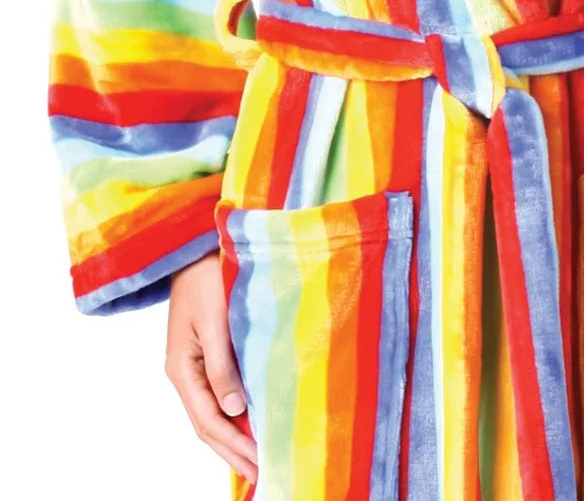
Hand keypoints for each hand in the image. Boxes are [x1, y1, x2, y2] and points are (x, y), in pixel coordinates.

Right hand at [165, 250, 258, 483]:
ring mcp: (193, 366)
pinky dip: (233, 416)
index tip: (260, 463)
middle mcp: (184, 373)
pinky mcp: (206, 354)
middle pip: (209, 424)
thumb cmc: (207, 276)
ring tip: (257, 461)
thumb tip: (235, 409)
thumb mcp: (214, 320)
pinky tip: (249, 424)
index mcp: (181, 369)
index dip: (234, 445)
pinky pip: (219, 395)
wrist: (196, 247)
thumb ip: (222, 364)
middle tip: (263, 475)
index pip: (209, 420)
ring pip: (213, 413)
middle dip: (234, 452)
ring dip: (234, 438)